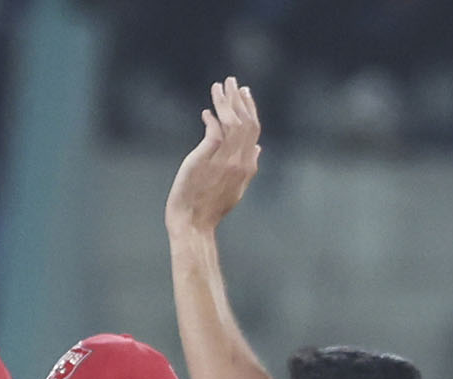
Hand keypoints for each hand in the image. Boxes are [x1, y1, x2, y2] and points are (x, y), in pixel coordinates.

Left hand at [165, 77, 261, 235]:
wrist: (194, 224)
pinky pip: (213, 131)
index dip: (250, 109)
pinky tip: (206, 113)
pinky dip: (212, 119)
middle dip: (239, 98)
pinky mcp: (204, 160)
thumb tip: (259, 148)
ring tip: (218, 86)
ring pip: (231, 122)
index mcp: (248, 166)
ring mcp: (222, 160)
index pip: (254, 130)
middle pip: (245, 122)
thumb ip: (250, 166)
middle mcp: (239, 161)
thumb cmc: (211, 209)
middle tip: (232, 81)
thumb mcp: (237, 188)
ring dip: (225, 101)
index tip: (244, 93)